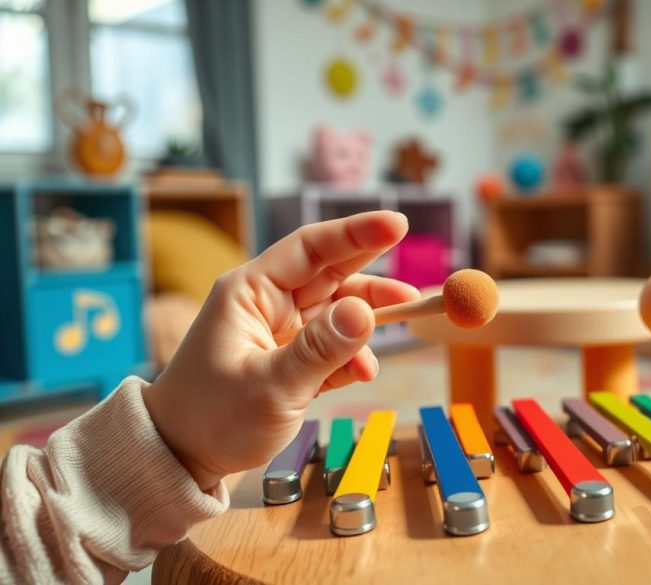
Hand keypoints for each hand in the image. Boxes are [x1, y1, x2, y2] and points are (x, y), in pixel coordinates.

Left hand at [143, 211, 418, 489]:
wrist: (179, 459)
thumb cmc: (211, 419)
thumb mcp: (271, 386)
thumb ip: (321, 349)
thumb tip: (367, 312)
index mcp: (251, 292)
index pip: (311, 249)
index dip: (356, 234)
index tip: (397, 224)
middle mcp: (267, 304)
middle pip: (331, 276)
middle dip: (373, 281)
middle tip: (414, 289)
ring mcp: (279, 333)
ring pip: (336, 313)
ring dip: (367, 323)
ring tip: (401, 329)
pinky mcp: (289, 361)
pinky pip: (331, 346)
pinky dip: (352, 356)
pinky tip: (363, 372)